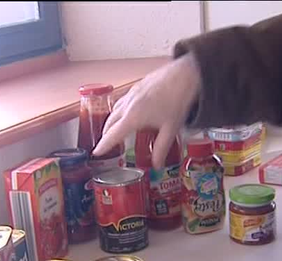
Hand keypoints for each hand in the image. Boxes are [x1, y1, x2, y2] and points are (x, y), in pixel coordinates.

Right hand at [93, 53, 200, 168]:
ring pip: (114, 110)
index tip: (96, 152)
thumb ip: (161, 149)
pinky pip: (122, 101)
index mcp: (133, 117)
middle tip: (107, 144)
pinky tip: (129, 112)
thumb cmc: (178, 100)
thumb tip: (157, 165)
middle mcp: (128, 105)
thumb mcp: (170, 129)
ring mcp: (131, 93)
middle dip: (106, 134)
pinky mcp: (136, 86)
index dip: (103, 146)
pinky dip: (120, 110)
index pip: (112, 135)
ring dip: (111, 121)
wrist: (185, 75)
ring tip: (116, 130)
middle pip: (109, 122)